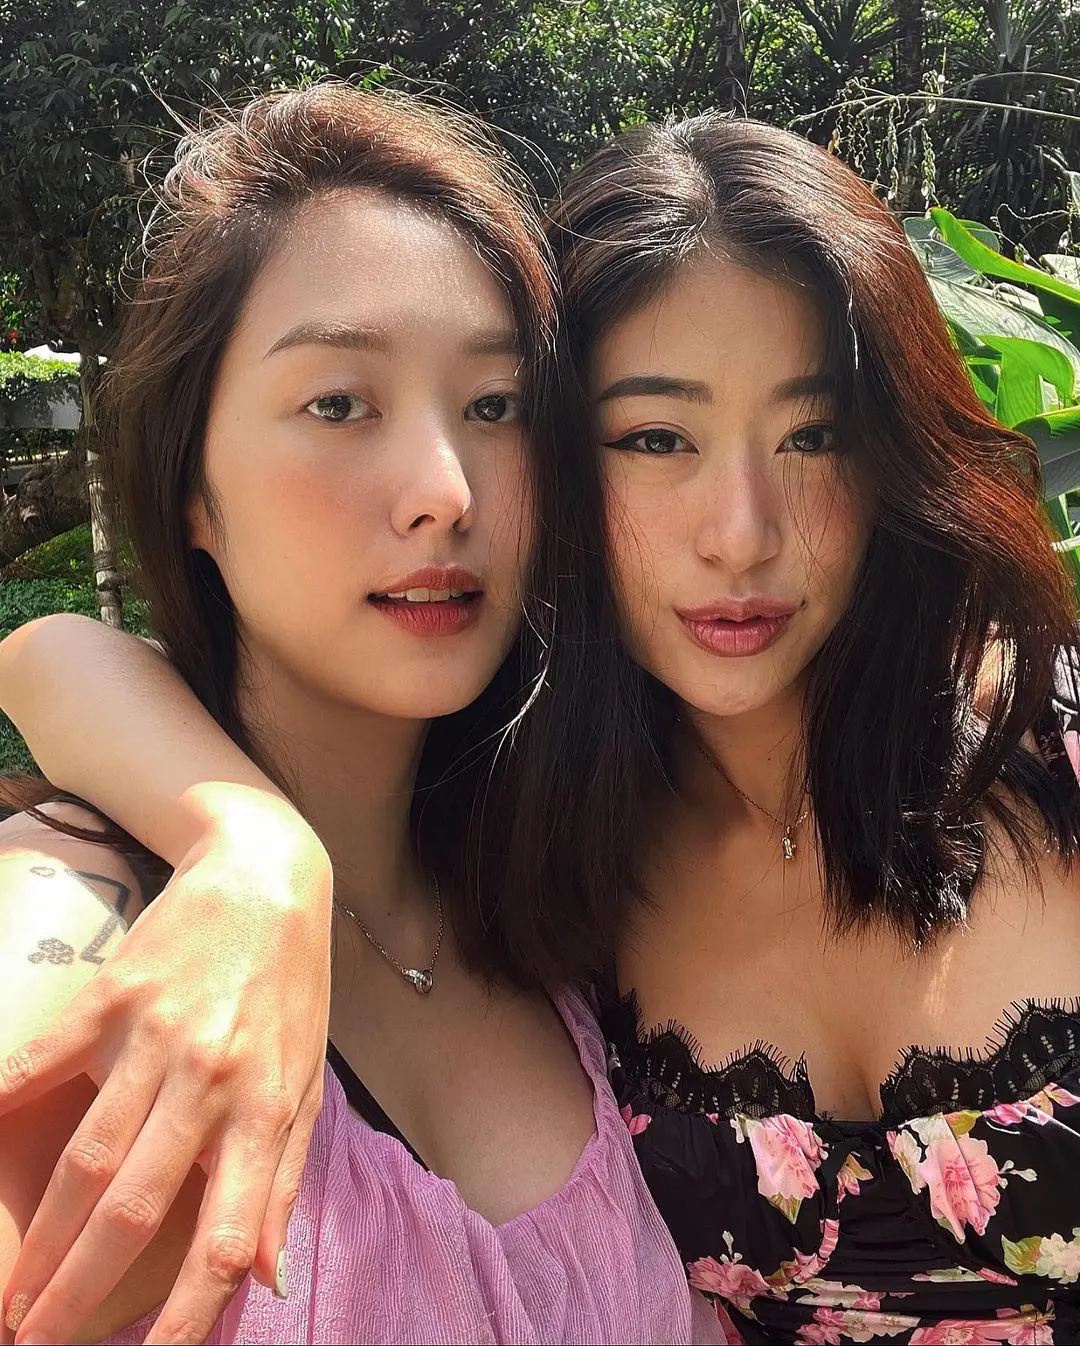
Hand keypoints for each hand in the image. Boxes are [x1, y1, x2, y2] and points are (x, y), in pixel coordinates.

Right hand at [0, 787, 332, 1344]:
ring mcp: (152, 1038)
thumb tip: (267, 1278)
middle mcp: (207, 1081)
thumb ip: (284, 1179)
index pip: (224, 1238)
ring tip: (11, 1298)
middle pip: (131, 1209)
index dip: (185, 1317)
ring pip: (85, 1159)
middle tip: (35, 1344)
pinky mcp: (108, 996)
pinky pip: (39, 1064)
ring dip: (42, 1240)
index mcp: (262, 1109)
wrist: (266, 878)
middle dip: (77, 1294)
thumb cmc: (292, 988)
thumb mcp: (307, 1081)